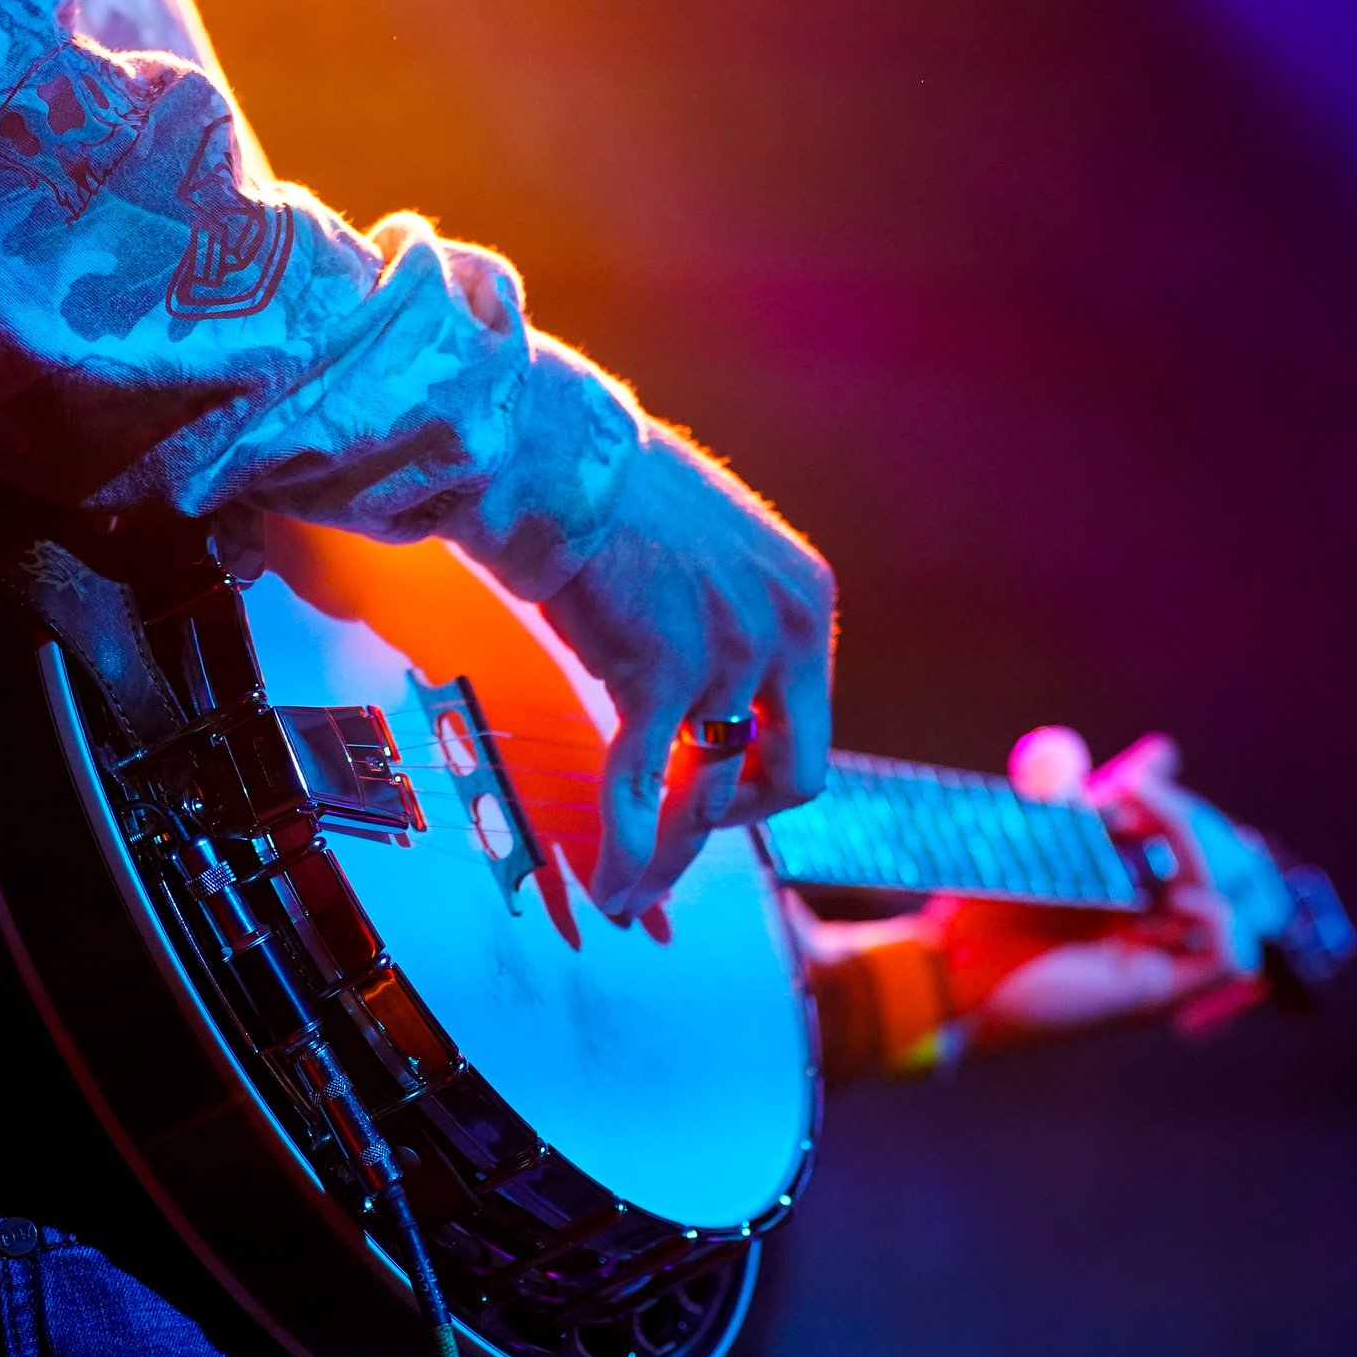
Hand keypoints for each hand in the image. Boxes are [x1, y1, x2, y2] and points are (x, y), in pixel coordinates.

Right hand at [542, 437, 835, 921]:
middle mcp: (785, 631)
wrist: (549, 457)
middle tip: (683, 843)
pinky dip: (627, 847)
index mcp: (806, 602)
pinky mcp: (662, 674)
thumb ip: (731, 628)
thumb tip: (714, 700)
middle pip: (789, 777)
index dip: (759, 779)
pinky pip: (644, 788)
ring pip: (708, 794)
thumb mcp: (711, 559)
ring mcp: (728, 655)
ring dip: (668, 855)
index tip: (712, 793)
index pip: (807, 728)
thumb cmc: (607, 500)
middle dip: (734, 825)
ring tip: (630, 898)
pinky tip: (610, 886)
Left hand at [936, 728, 1293, 1046]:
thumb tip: (1167, 750)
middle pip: (1232, 865)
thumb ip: (1098, 802)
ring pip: (1238, 904)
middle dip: (1193, 821)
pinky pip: (1230, 962)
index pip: (1201, 837)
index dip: (1179, 805)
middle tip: (1135, 792)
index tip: (1132, 777)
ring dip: (1206, 855)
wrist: (942, 972)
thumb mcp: (1042, 842)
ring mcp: (1158, 962)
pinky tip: (1174, 897)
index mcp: (1134, 891)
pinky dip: (1217, 920)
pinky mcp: (1153, 996)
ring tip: (1147, 827)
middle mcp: (1155, 928)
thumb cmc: (979, 910)